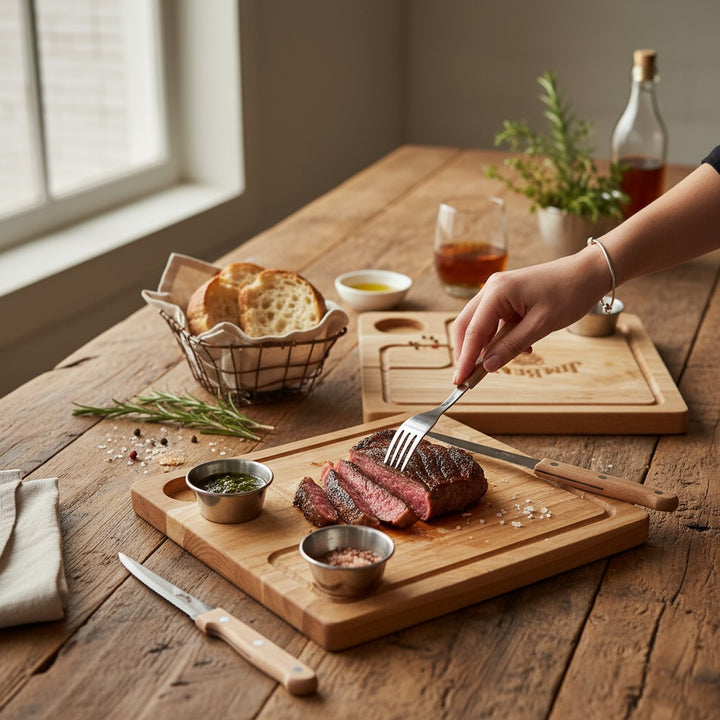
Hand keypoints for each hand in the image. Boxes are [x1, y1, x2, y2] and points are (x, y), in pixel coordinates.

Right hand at [451, 251, 607, 384]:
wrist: (590, 272)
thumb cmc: (569, 293)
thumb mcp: (541, 325)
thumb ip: (511, 345)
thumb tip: (487, 366)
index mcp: (497, 291)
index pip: (472, 331)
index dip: (464, 358)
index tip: (459, 381)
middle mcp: (492, 288)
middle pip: (466, 325)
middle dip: (467, 352)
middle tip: (468, 377)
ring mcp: (498, 290)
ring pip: (479, 324)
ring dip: (486, 346)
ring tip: (500, 362)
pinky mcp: (507, 296)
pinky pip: (494, 321)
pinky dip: (500, 337)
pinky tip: (521, 347)